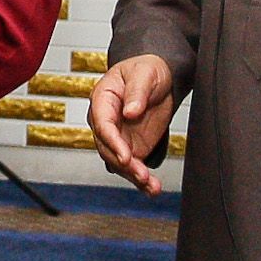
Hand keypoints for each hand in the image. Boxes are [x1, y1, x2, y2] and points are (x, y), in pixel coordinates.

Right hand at [87, 55, 177, 195]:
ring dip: (134, 176)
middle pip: (108, 148)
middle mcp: (106, 122)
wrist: (158, 78)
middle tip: (142, 176)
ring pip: (119, 162)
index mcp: (102, 100)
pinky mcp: (132, 147)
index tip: (126, 156)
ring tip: (152, 187)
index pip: (102, 125)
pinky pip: (133, 166)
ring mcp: (118, 137)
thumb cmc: (146, 70)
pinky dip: (142, 179)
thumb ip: (137, 92)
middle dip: (125, 165)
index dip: (112, 142)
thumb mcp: (144, 74)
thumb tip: (130, 112)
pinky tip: (151, 190)